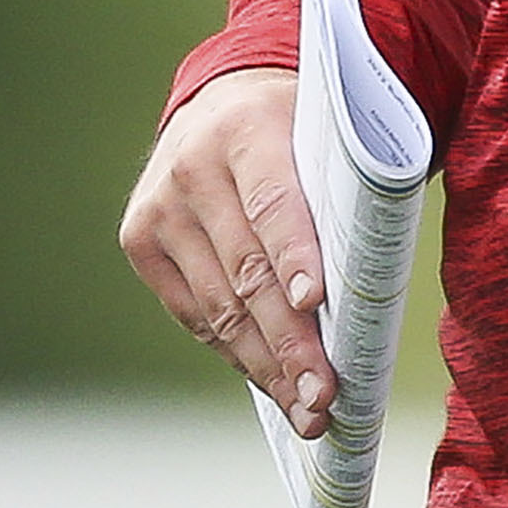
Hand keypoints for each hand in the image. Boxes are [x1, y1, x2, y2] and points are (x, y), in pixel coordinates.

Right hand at [118, 67, 336, 435]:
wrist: (218, 99)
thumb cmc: (292, 126)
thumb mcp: (319, 131)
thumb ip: (337, 189)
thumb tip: (367, 286)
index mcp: (246, 128)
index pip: (273, 201)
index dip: (294, 255)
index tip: (316, 305)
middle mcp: (192, 168)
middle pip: (247, 271)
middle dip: (289, 342)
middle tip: (324, 395)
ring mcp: (159, 208)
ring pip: (219, 306)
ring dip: (266, 366)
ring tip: (306, 408)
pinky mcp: (140, 242)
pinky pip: (194, 314)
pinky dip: (236, 352)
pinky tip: (270, 381)